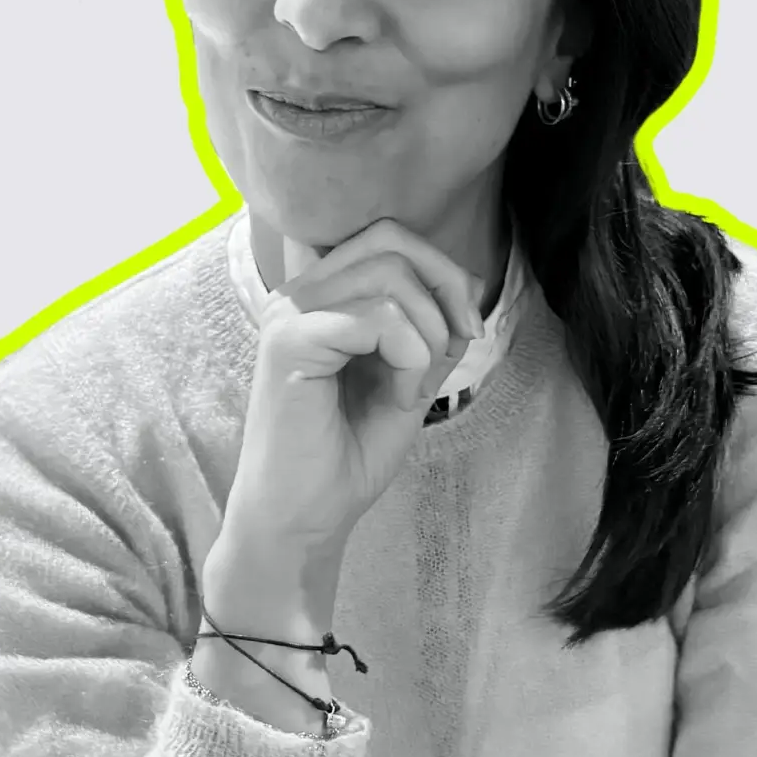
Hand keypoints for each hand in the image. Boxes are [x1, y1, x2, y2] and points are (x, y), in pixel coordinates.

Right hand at [220, 218, 484, 560]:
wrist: (302, 519)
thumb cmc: (346, 454)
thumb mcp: (408, 378)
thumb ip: (431, 329)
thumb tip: (467, 285)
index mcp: (321, 294)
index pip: (388, 236)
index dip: (441, 268)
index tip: (466, 327)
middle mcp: (298, 292)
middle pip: (390, 238)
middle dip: (445, 284)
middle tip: (459, 341)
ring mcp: (289, 313)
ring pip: (389, 274)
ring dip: (428, 330)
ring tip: (415, 385)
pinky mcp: (289, 342)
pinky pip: (377, 318)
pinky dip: (409, 356)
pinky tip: (399, 397)